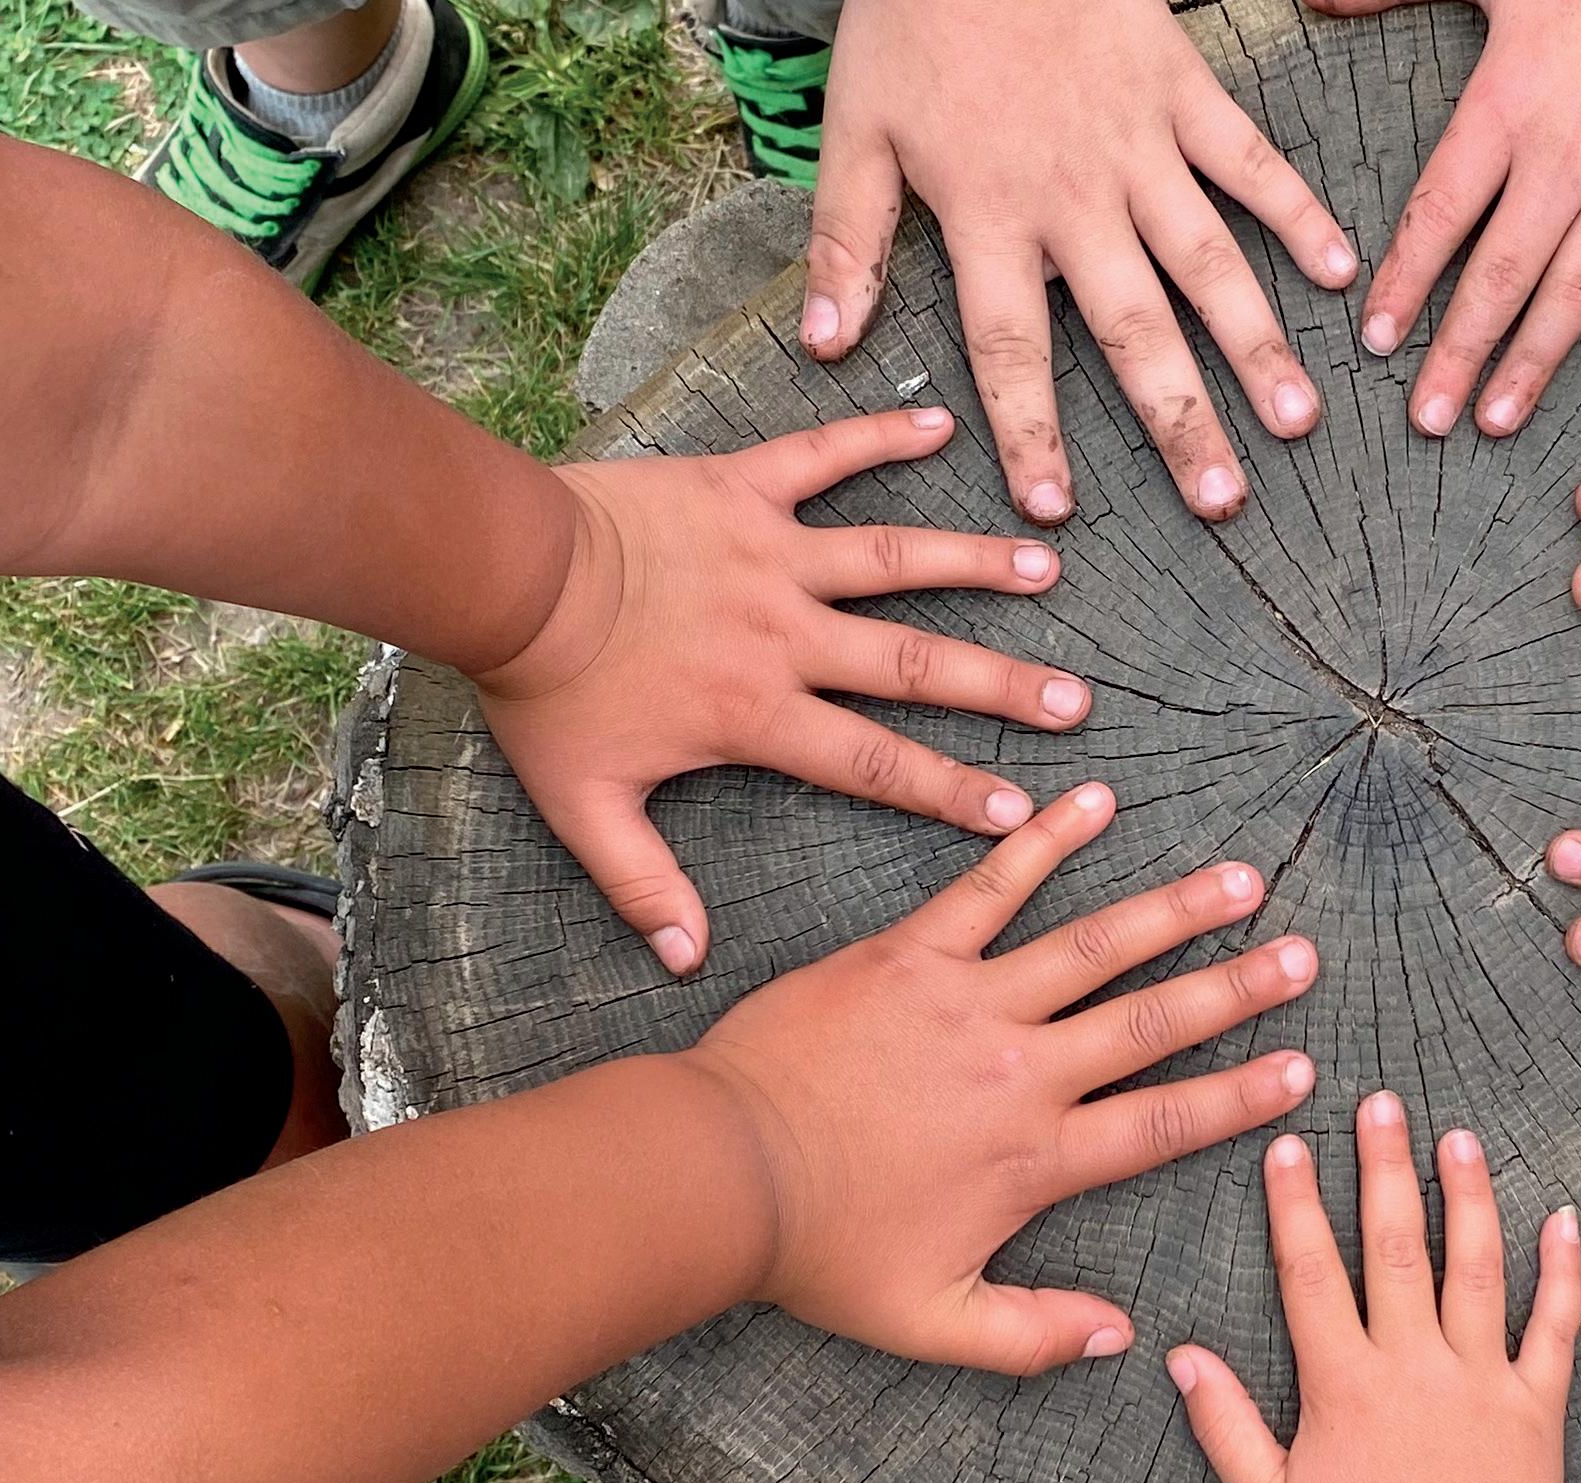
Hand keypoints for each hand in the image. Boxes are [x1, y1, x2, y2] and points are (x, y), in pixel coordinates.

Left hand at [472, 407, 1087, 975]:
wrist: (508, 576)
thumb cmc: (543, 691)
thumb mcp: (583, 805)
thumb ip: (641, 884)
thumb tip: (684, 960)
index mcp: (758, 715)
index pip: (875, 765)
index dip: (951, 791)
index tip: (1020, 812)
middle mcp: (786, 636)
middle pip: (914, 666)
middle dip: (1000, 686)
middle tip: (1072, 701)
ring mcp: (772, 556)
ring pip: (893, 560)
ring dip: (972, 563)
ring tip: (1044, 567)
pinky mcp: (743, 490)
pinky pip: (824, 457)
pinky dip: (880, 435)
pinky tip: (939, 424)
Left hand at [684, 780, 1322, 1374]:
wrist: (721, 1171)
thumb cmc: (819, 1251)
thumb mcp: (931, 1320)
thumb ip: (1033, 1334)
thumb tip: (1118, 1338)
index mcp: (1036, 1159)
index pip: (1165, 1123)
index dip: (1241, 1096)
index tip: (1301, 1069)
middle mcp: (1022, 1072)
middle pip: (1154, 1023)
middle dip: (1238, 988)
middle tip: (1303, 954)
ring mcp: (970, 1003)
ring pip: (1096, 946)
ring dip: (1174, 909)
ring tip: (1240, 878)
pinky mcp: (911, 955)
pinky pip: (991, 886)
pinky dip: (1046, 841)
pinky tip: (1095, 800)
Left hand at [805, 0, 1359, 523]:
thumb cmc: (915, 16)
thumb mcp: (856, 126)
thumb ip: (847, 239)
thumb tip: (826, 345)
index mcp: (988, 213)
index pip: (1012, 349)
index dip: (1033, 433)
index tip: (1055, 512)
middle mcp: (1074, 196)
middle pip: (1132, 328)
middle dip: (1179, 421)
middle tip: (1222, 500)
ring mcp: (1139, 144)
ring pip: (1207, 261)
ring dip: (1254, 344)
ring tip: (1295, 419)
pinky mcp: (1183, 91)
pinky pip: (1250, 162)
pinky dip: (1298, 214)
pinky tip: (1339, 277)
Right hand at [1168, 1090, 1580, 1482]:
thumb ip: (1229, 1427)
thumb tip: (1178, 1357)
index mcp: (1344, 1388)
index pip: (1311, 1274)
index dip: (1297, 1206)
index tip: (1289, 1146)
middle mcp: (1415, 1370)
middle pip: (1396, 1249)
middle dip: (1385, 1170)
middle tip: (1382, 1103)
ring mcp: (1484, 1385)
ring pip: (1478, 1270)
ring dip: (1471, 1197)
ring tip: (1461, 1137)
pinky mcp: (1540, 1412)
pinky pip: (1555, 1329)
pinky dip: (1563, 1272)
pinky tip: (1566, 1218)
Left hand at [1318, 0, 1580, 434]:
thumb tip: (1319, 0)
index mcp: (1506, 106)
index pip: (1439, 213)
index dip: (1405, 281)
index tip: (1377, 340)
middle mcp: (1564, 157)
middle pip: (1497, 273)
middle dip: (1457, 351)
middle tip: (1426, 418)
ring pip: (1573, 290)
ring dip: (1533, 363)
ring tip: (1497, 421)